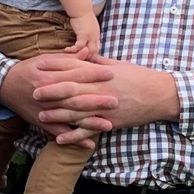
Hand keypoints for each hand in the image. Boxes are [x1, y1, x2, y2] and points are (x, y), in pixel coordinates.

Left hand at [27, 54, 181, 141]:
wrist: (159, 95)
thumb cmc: (139, 77)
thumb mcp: (118, 64)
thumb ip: (98, 61)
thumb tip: (83, 54)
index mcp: (101, 74)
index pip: (74, 68)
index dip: (55, 67)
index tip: (39, 65)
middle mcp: (101, 90)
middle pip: (71, 90)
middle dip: (51, 91)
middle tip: (33, 92)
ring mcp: (104, 107)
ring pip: (77, 112)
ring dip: (57, 114)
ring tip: (41, 116)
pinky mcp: (110, 122)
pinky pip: (89, 131)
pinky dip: (74, 136)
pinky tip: (60, 139)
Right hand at [68, 11, 102, 58]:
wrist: (81, 9)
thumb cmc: (82, 15)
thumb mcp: (88, 25)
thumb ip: (88, 32)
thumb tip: (83, 36)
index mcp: (97, 35)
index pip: (97, 48)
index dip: (92, 54)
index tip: (83, 56)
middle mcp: (95, 37)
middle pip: (94, 52)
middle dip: (87, 57)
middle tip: (77, 59)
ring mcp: (90, 37)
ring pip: (88, 51)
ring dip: (80, 55)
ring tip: (71, 56)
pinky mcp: (83, 35)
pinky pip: (79, 46)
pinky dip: (73, 49)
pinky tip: (67, 49)